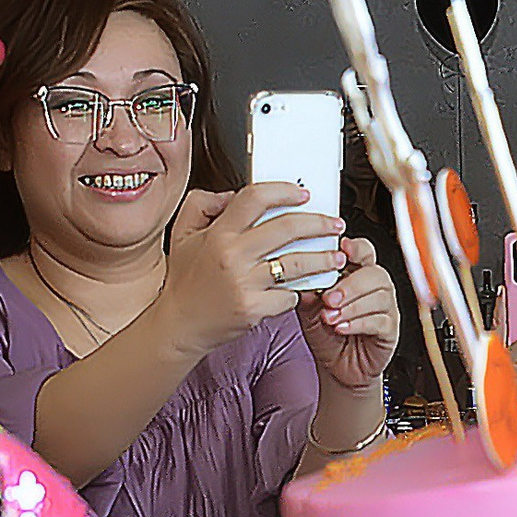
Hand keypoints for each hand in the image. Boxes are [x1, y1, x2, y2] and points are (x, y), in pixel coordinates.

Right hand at [158, 182, 344, 359]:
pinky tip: (308, 287)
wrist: (180, 325)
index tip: (303, 194)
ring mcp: (245, 283)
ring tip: (336, 257)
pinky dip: (300, 290)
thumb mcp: (182, 232)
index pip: (256, 198)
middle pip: (287, 228)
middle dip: (318, 223)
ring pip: (296, 263)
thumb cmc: (186, 280)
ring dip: (323, 258)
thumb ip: (204, 204)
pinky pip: (289, 294)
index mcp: (218, 234)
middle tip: (334, 224)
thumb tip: (233, 195)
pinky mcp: (254, 309)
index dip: (284, 191)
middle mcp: (232, 256)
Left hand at [300, 237, 398, 391]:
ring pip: (379, 297)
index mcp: (356, 274)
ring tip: (331, 317)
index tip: (341, 248)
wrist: (335, 367)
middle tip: (328, 298)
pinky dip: (359, 323)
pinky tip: (342, 327)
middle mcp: (375, 287)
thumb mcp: (309, 308)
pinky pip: (380, 321)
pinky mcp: (390, 330)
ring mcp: (386, 308)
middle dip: (350, 284)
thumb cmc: (326, 333)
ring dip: (351, 306)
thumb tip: (299, 274)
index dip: (355, 248)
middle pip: (374, 273)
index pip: (363, 251)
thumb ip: (307, 290)